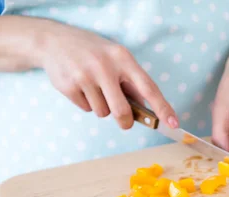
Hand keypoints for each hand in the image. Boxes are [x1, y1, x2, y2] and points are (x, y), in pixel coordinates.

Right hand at [34, 20, 178, 128]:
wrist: (54, 41)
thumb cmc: (93, 53)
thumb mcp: (115, 58)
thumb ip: (131, 82)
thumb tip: (147, 109)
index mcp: (123, 58)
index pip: (148, 87)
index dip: (162, 108)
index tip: (173, 124)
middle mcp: (105, 66)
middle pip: (122, 111)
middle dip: (125, 122)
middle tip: (124, 122)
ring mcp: (85, 76)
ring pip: (102, 113)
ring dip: (101, 107)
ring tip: (94, 88)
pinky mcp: (69, 86)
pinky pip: (86, 109)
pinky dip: (86, 104)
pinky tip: (81, 87)